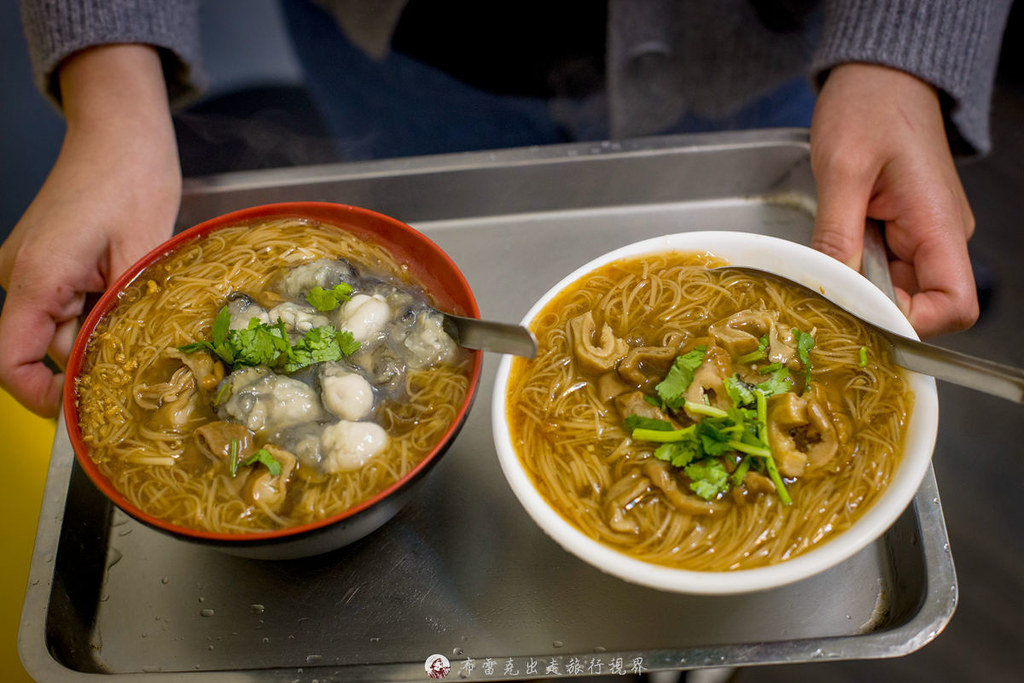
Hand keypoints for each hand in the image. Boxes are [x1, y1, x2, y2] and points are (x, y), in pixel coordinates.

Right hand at [0, 45, 180, 416]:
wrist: (120, 129)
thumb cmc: (131, 175)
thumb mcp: (142, 251)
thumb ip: (122, 312)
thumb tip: (114, 366)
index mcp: (37, 277)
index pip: (12, 362)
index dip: (44, 396)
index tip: (87, 407)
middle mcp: (21, 276)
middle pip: (47, 348)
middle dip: (95, 353)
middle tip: (148, 344)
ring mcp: (31, 268)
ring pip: (62, 327)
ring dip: (103, 326)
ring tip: (142, 301)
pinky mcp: (47, 261)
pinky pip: (68, 304)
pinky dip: (99, 307)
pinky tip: (130, 287)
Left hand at [809, 63, 977, 337]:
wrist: (880, 75)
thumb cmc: (869, 106)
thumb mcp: (842, 169)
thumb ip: (837, 234)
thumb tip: (831, 287)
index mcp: (939, 225)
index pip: (952, 305)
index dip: (910, 323)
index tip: (861, 316)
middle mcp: (940, 237)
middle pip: (920, 306)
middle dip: (872, 306)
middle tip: (825, 292)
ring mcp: (922, 235)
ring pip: (895, 290)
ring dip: (858, 287)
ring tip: (823, 263)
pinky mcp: (901, 230)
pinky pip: (881, 268)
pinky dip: (854, 270)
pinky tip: (831, 254)